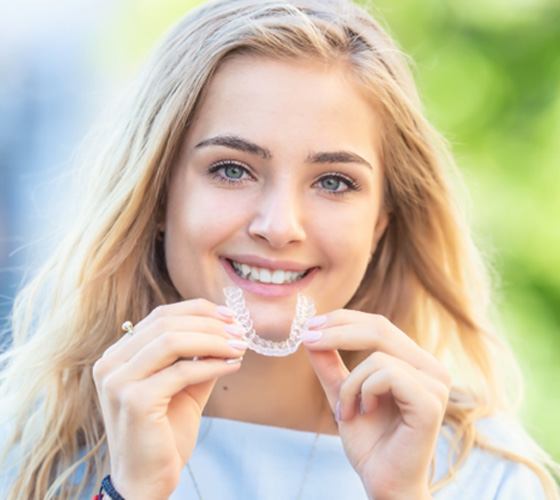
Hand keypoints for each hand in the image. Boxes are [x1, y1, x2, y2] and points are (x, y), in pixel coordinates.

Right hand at [92, 299, 246, 499]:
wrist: (147, 481)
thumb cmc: (165, 433)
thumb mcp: (184, 386)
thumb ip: (198, 357)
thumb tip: (228, 329)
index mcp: (118, 356)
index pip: (160, 316)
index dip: (198, 310)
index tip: (230, 316)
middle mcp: (110, 363)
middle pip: (166, 323)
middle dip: (210, 324)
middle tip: (240, 331)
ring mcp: (118, 381)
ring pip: (173, 341)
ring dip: (214, 340)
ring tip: (240, 346)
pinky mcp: (134, 400)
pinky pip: (182, 371)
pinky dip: (213, 365)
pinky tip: (233, 365)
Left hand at [303, 310, 449, 499]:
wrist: (384, 483)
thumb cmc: (369, 442)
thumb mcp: (342, 394)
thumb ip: (330, 365)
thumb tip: (310, 333)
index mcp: (415, 362)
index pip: (379, 325)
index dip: (343, 319)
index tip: (310, 325)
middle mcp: (431, 368)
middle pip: (380, 328)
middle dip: (337, 331)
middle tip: (308, 339)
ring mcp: (435, 384)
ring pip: (377, 356)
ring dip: (350, 384)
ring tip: (346, 411)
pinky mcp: (431, 402)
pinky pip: (387, 374)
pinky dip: (364, 392)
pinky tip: (365, 412)